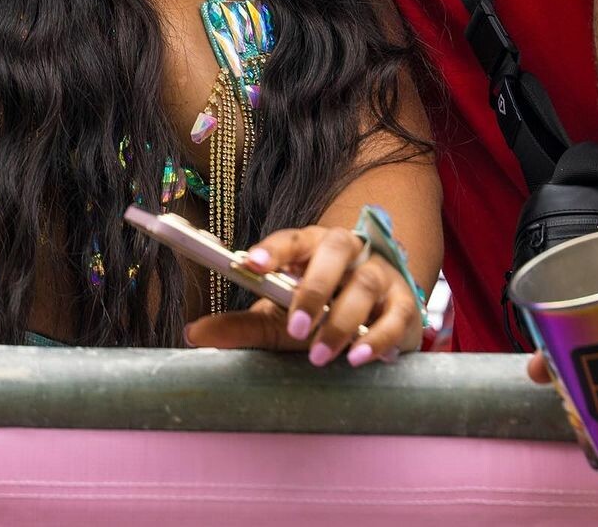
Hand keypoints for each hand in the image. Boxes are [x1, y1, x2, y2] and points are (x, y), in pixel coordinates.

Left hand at [184, 225, 424, 365]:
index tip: (249, 264)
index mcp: (313, 246)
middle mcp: (348, 251)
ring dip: (341, 321)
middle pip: (334, 250)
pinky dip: (377, 338)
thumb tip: (192, 333)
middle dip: (313, 288)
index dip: (272, 249)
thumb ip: (240, 326)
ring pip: (364, 285)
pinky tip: (360, 359)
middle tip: (294, 327)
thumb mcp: (277, 319)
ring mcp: (379, 275)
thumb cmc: (318, 312)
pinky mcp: (404, 304)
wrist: (375, 319)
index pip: (293, 239)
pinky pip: (395, 317)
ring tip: (319, 355)